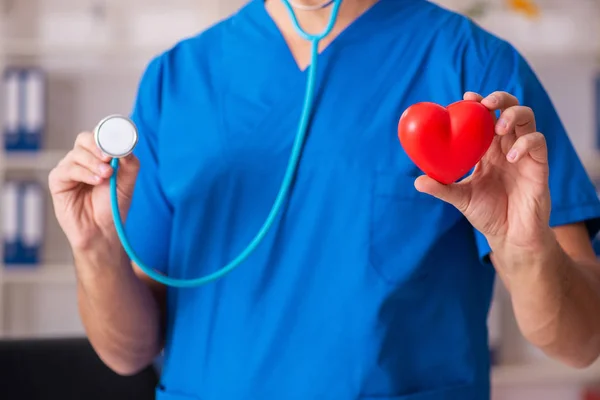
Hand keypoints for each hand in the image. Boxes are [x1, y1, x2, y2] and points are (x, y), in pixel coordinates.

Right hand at [49, 132, 139, 251]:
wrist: (103, 230)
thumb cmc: (113, 206)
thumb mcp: (127, 183)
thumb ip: (129, 164)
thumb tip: (127, 147)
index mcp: (98, 157)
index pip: (98, 136)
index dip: (107, 136)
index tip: (118, 142)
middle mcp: (82, 160)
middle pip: (84, 139)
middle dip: (98, 146)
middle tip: (109, 158)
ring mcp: (69, 169)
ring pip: (76, 154)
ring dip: (93, 163)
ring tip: (106, 176)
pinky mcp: (58, 181)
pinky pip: (67, 169)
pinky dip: (83, 173)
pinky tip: (96, 181)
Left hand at [414, 91, 552, 252]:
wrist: (510, 236)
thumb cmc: (488, 215)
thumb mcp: (461, 199)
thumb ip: (442, 188)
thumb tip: (417, 181)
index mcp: (488, 150)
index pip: (486, 118)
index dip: (479, 103)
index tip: (466, 96)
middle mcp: (507, 147)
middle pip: (510, 109)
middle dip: (500, 99)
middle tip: (485, 104)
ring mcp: (524, 155)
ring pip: (527, 119)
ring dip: (513, 116)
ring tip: (498, 127)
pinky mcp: (539, 166)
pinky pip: (538, 143)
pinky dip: (526, 144)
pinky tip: (510, 157)